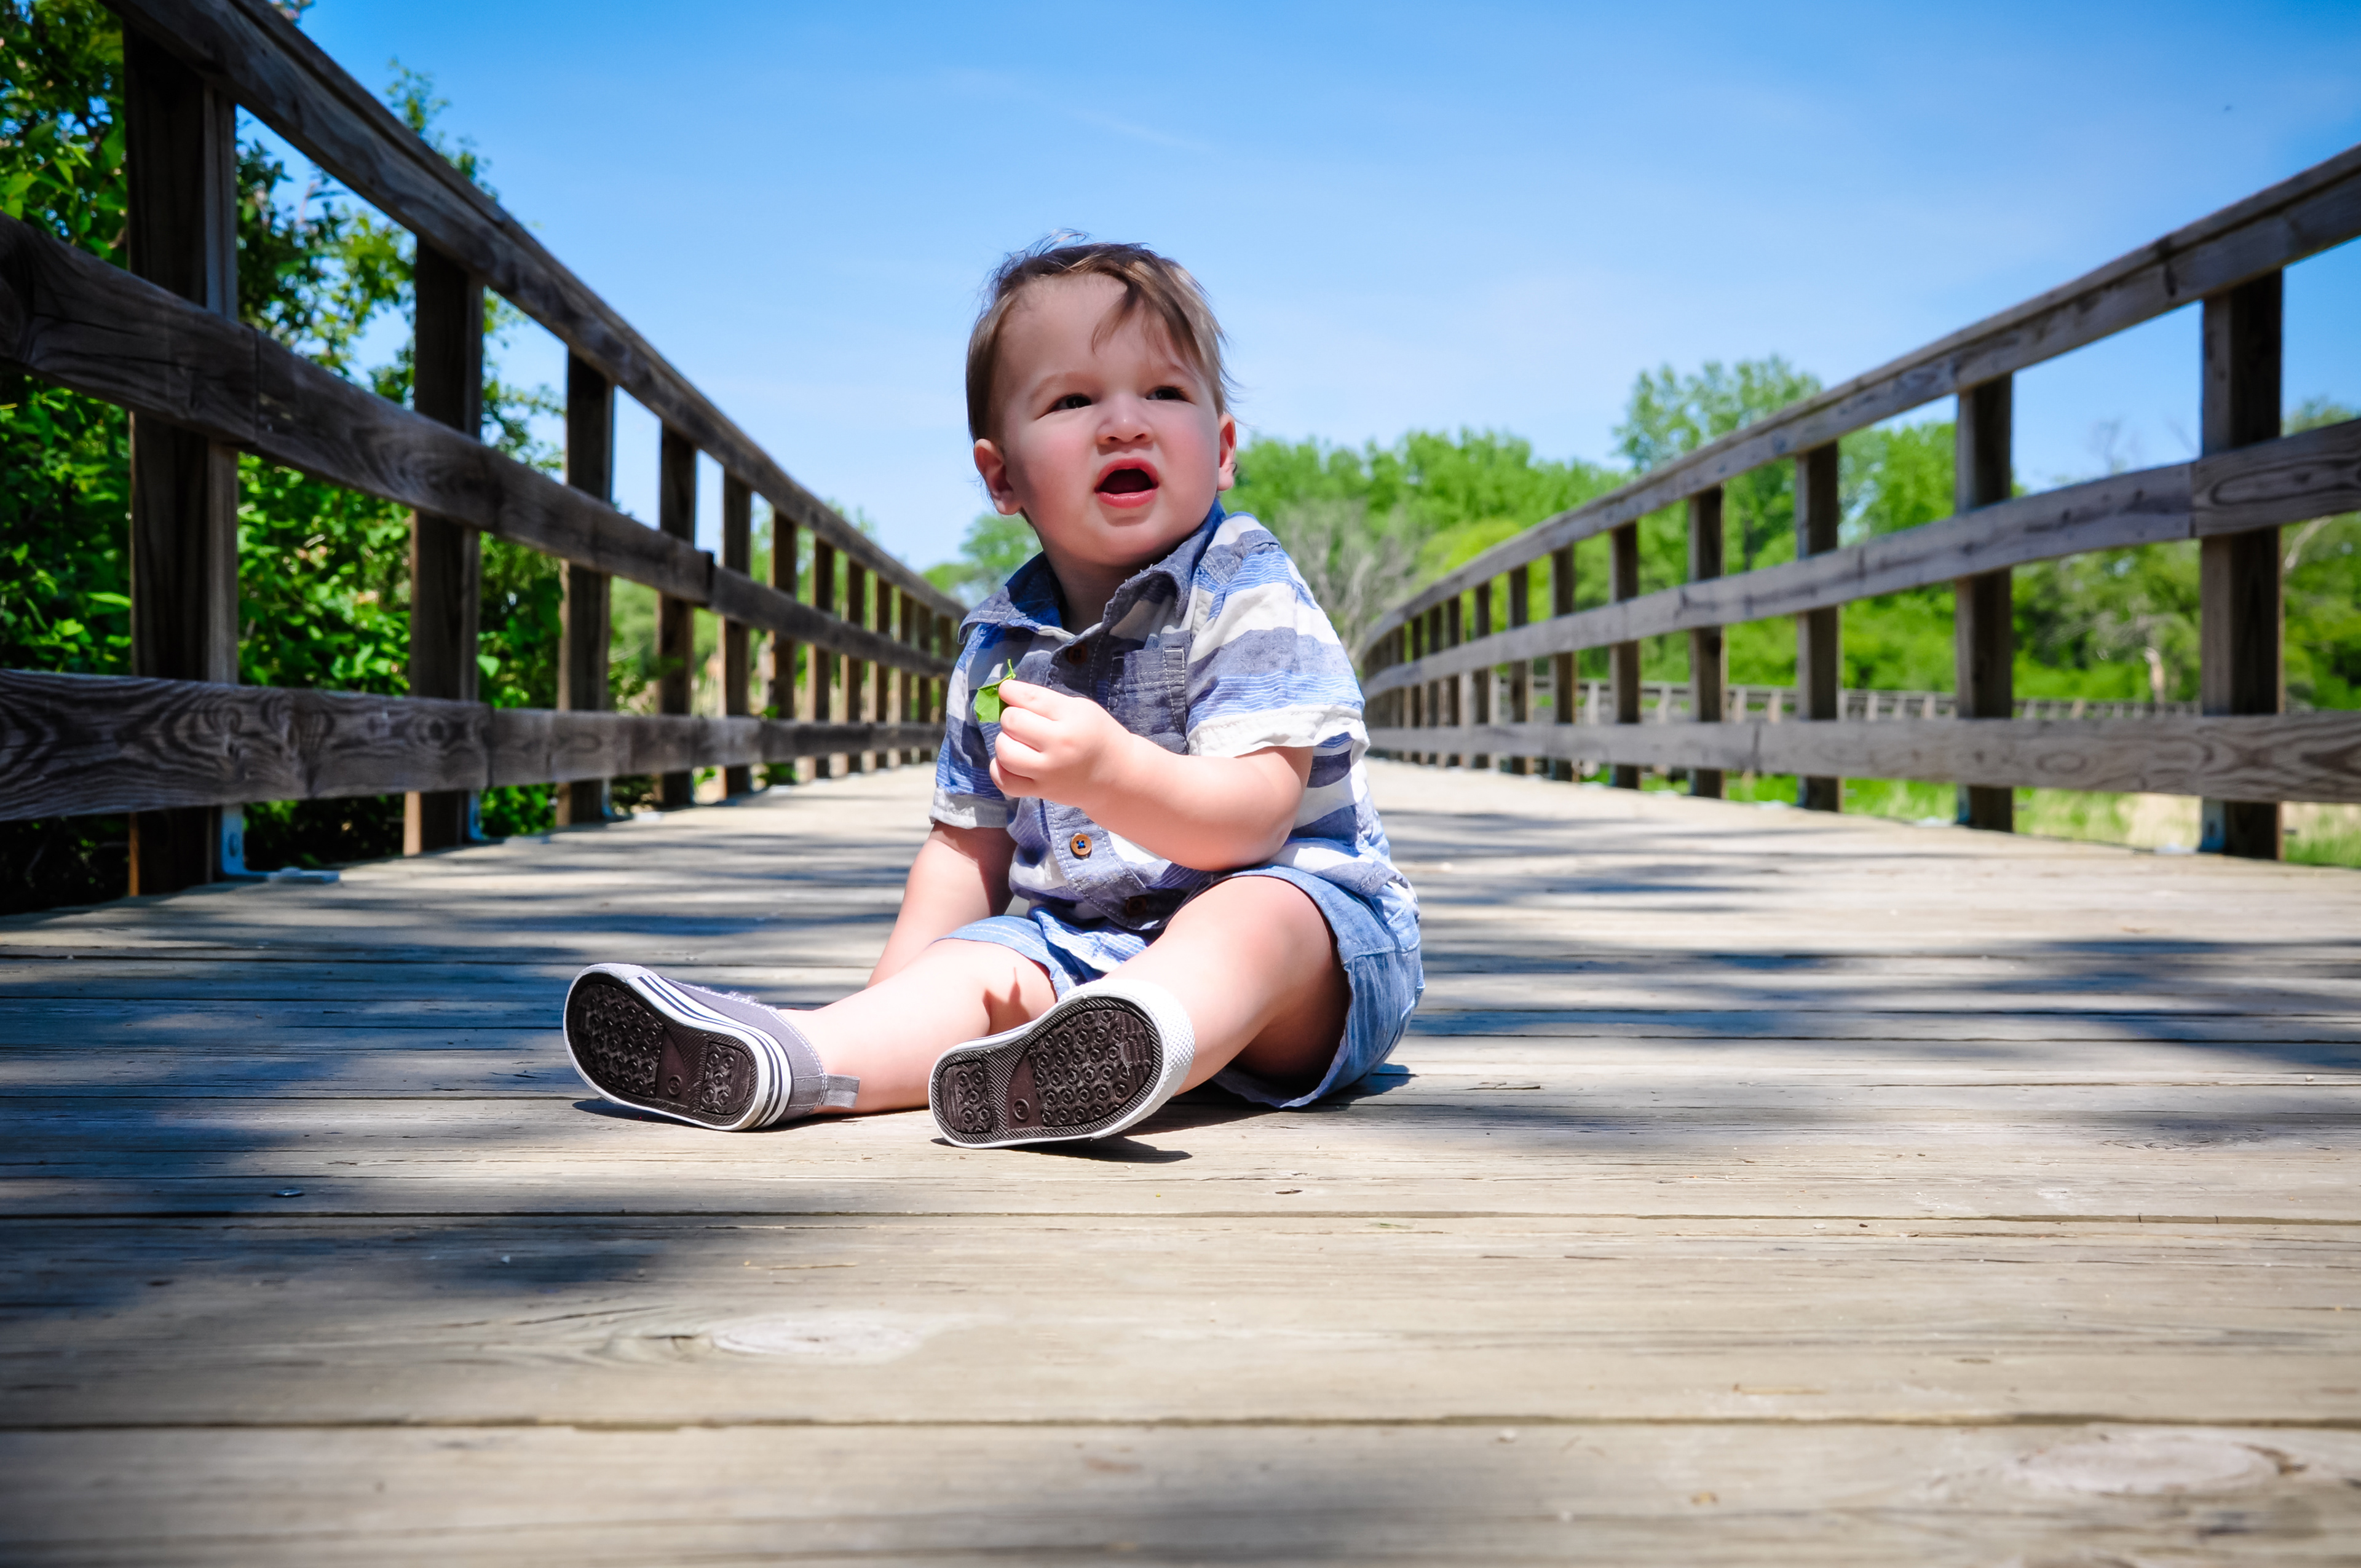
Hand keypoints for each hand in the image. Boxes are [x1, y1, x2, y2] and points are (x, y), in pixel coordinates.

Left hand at [988, 680, 1139, 809]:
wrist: (1117, 776)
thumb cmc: (1098, 736)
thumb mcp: (1081, 709)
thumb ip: (1045, 700)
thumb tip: (1006, 694)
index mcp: (1073, 718)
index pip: (1030, 698)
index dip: (1010, 691)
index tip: (1007, 690)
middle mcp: (1060, 745)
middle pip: (1012, 722)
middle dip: (1011, 717)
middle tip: (1024, 721)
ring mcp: (1049, 771)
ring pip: (1005, 751)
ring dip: (1004, 742)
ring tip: (1018, 742)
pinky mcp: (1042, 792)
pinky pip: (1005, 781)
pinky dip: (1000, 769)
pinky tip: (1011, 762)